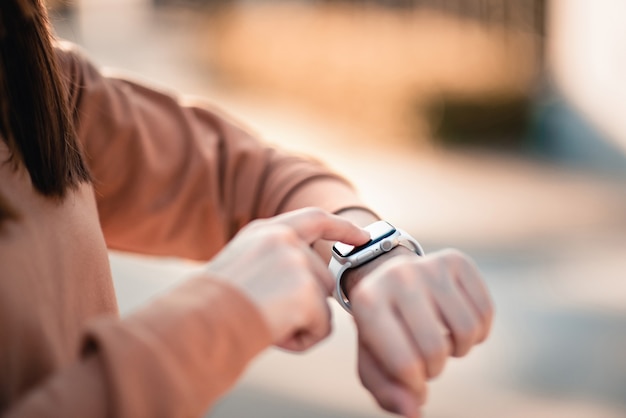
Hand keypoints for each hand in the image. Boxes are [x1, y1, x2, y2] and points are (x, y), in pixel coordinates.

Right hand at [205, 208, 368, 351]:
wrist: (197, 323)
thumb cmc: (211, 307)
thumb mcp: (241, 267)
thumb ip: (275, 263)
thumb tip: (311, 286)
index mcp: (265, 232)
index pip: (314, 219)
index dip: (341, 227)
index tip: (363, 237)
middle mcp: (283, 240)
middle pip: (322, 279)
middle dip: (306, 304)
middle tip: (266, 315)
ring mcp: (296, 262)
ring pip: (322, 306)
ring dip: (300, 322)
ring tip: (263, 322)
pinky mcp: (306, 290)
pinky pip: (321, 327)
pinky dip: (302, 339)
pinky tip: (273, 334)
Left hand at [348, 249, 493, 416]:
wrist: (388, 277)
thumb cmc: (381, 328)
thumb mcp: (372, 359)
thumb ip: (387, 392)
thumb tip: (414, 412)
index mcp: (368, 303)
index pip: (405, 363)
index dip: (415, 385)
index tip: (412, 379)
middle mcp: (397, 277)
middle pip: (436, 349)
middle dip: (435, 367)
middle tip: (426, 359)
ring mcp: (429, 265)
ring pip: (466, 331)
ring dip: (458, 348)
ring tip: (440, 339)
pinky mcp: (457, 261)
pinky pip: (485, 313)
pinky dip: (478, 331)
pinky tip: (455, 323)